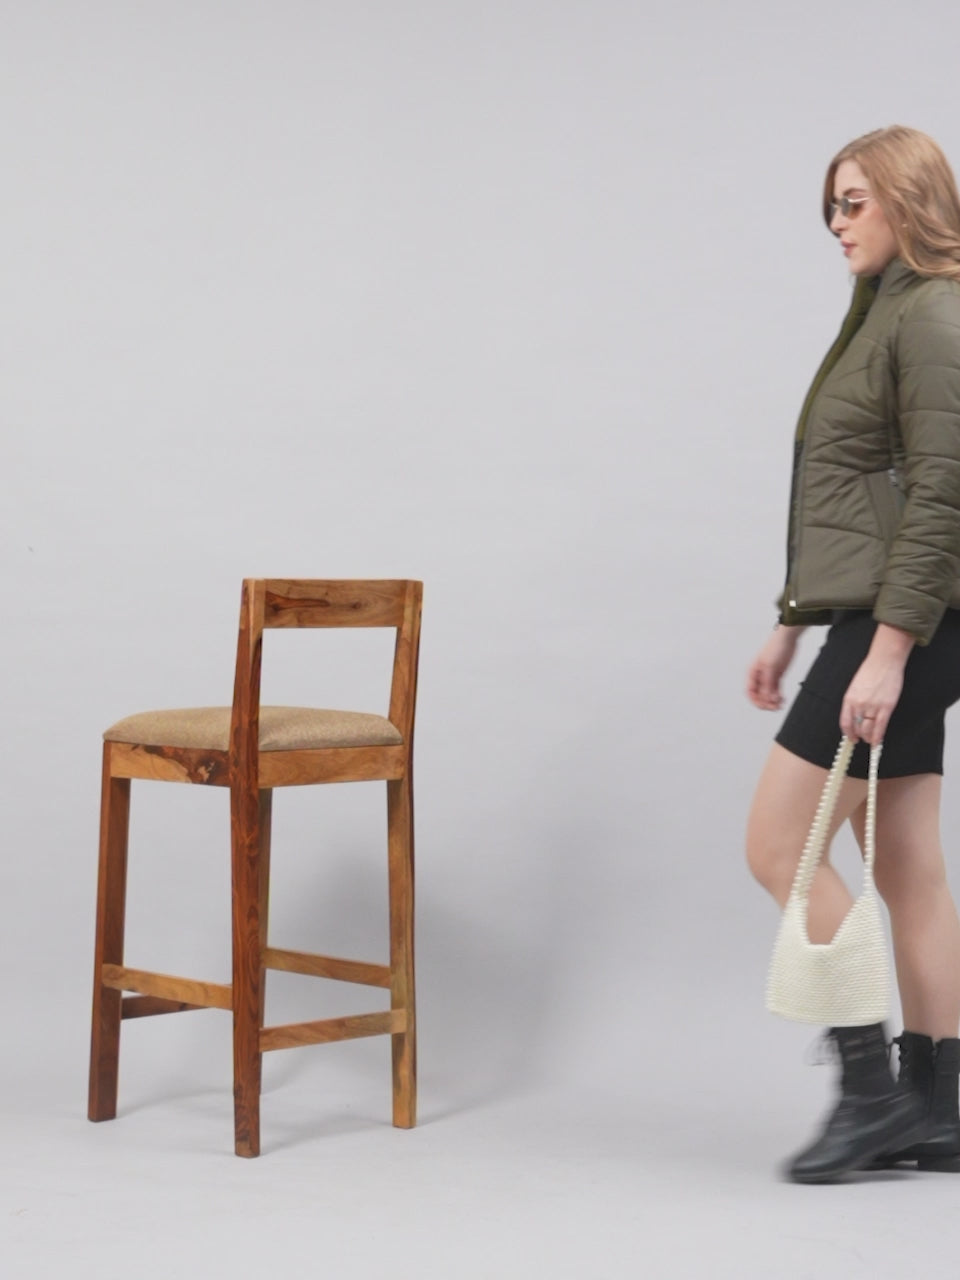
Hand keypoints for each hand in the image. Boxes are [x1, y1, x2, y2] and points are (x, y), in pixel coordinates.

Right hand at [746, 626, 802, 710]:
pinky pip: (776, 690)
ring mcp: (769, 676)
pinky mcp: (777, 676)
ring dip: (773, 701)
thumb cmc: (775, 647)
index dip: (756, 700)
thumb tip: (769, 698)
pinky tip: (783, 699)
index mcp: (753, 672)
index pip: (750, 691)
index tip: (764, 706)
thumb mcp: (770, 666)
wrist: (787, 638)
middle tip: (775, 706)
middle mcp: (759, 676)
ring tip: (781, 703)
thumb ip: (768, 683)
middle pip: (759, 694)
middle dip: (766, 702)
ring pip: (768, 694)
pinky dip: (779, 696)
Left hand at [839, 623, 913, 744]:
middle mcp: (859, 704)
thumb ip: (854, 701)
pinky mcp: (886, 707)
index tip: (851, 737)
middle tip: (862, 739)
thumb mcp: (855, 687)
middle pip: (857, 728)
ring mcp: (873, 706)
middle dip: (859, 736)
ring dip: (869, 738)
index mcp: (849, 699)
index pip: (845, 722)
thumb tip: (855, 716)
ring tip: (870, 739)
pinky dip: (878, 737)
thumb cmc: (871, 671)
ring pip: (868, 730)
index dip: (848, 733)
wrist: (884, 661)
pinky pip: (880, 727)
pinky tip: (877, 742)